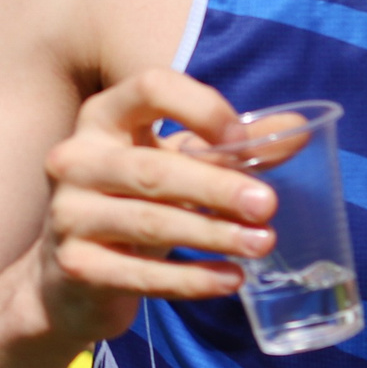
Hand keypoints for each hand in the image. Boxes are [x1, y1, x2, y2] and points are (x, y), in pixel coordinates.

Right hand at [38, 67, 274, 343]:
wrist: (66, 279)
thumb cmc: (131, 204)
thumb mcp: (174, 165)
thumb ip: (230, 147)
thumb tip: (300, 129)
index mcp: (101, 119)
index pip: (150, 88)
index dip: (201, 107)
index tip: (241, 138)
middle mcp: (76, 160)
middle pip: (153, 167)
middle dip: (216, 187)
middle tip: (268, 205)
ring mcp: (69, 215)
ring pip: (150, 223)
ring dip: (213, 234)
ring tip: (261, 244)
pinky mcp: (76, 267)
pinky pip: (142, 275)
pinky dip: (192, 279)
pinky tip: (230, 279)